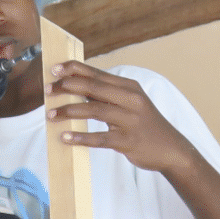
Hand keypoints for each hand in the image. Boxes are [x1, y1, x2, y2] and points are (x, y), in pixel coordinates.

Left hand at [46, 62, 193, 175]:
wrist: (171, 149)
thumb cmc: (145, 124)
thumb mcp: (131, 103)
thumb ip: (107, 94)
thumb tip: (75, 86)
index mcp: (128, 87)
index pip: (97, 73)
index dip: (74, 69)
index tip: (54, 69)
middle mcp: (131, 99)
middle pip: (94, 88)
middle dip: (67, 87)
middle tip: (47, 90)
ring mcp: (130, 120)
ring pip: (95, 110)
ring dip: (69, 112)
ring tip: (50, 115)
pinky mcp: (128, 141)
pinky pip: (101, 138)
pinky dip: (82, 138)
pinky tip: (66, 138)